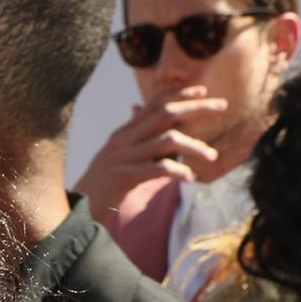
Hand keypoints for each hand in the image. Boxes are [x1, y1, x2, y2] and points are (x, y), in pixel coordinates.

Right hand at [75, 88, 228, 219]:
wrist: (78, 210)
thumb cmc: (102, 185)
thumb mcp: (116, 155)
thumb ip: (132, 135)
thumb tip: (138, 109)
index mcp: (123, 134)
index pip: (155, 104)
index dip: (180, 94)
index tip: (203, 91)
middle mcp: (123, 140)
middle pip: (166, 114)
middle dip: (196, 108)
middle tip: (222, 107)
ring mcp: (123, 158)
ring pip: (167, 140)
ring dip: (195, 146)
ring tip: (211, 156)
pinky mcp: (124, 177)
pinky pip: (158, 169)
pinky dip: (178, 171)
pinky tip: (188, 178)